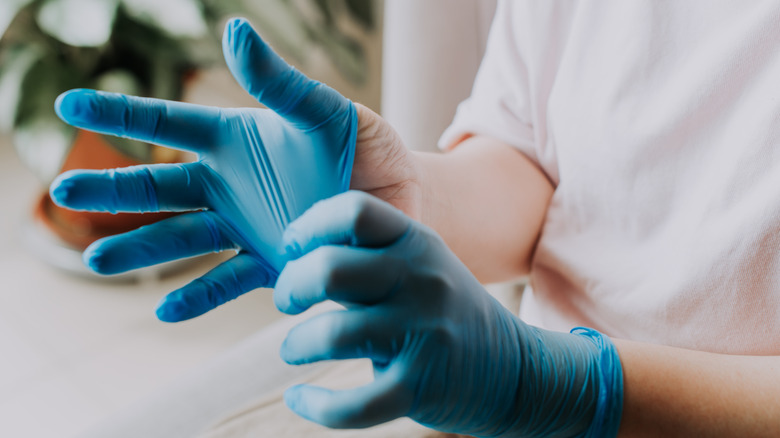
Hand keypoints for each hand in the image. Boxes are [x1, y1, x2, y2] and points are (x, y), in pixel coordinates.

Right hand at [49, 18, 415, 321]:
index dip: (119, 114)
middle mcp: (230, 185)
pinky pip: (227, 282)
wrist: (403, 202)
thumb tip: (233, 31)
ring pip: (181, 239)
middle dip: (111, 188)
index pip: (168, 125)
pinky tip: (166, 310)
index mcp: (236, 140)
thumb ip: (281, 84)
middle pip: (158, 187)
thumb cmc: (366, 147)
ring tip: (98, 260)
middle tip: (63, 190)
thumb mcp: (327, 112)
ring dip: (140, 249)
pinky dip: (197, 296)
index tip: (68, 104)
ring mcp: (245, 227)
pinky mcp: (269, 264)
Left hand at [274, 191, 623, 436]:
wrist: (514, 369)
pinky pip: (351, 405)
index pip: (353, 211)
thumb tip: (294, 252)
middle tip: (286, 300)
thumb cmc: (445, 310)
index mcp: (416, 243)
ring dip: (295, 344)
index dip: (308, 226)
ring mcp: (423, 334)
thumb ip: (367, 254)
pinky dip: (314, 405)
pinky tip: (299, 398)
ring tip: (292, 348)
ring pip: (332, 335)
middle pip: (330, 269)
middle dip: (291, 286)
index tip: (291, 248)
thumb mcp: (420, 265)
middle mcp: (421, 281)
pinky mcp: (420, 388)